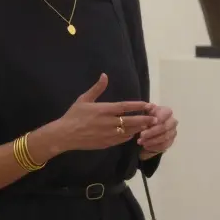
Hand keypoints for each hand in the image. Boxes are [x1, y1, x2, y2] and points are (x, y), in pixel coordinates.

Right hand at [39, 74, 153, 155]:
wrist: (64, 135)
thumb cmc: (73, 115)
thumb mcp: (84, 99)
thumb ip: (97, 88)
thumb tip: (105, 75)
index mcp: (103, 110)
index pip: (125, 107)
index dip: (137, 106)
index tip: (148, 105)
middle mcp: (108, 123)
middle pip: (131, 121)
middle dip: (144, 120)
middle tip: (155, 119)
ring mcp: (108, 134)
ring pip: (128, 132)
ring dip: (139, 129)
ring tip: (148, 126)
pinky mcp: (106, 143)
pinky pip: (121, 140)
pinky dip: (129, 136)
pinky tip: (133, 134)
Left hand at [137, 104, 176, 154]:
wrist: (149, 129)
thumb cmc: (147, 118)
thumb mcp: (146, 112)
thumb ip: (147, 109)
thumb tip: (148, 106)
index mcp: (167, 112)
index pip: (166, 113)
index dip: (159, 118)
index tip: (148, 123)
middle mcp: (172, 121)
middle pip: (165, 127)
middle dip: (152, 132)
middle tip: (141, 135)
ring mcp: (173, 132)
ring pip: (164, 137)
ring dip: (152, 140)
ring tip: (141, 142)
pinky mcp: (170, 142)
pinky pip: (164, 146)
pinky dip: (154, 147)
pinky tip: (146, 146)